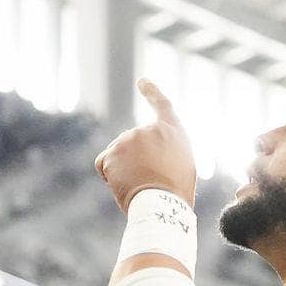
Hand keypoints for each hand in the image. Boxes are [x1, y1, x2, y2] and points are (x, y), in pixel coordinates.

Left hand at [94, 79, 196, 212]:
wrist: (162, 205)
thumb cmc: (176, 194)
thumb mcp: (181, 166)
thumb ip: (165, 151)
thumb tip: (150, 155)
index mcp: (172, 131)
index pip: (162, 105)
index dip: (151, 92)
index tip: (142, 81)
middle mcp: (149, 129)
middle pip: (133, 143)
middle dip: (136, 161)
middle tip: (150, 181)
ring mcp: (128, 139)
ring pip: (119, 156)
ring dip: (124, 171)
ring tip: (140, 185)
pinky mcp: (112, 152)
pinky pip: (104, 164)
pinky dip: (109, 176)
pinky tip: (122, 185)